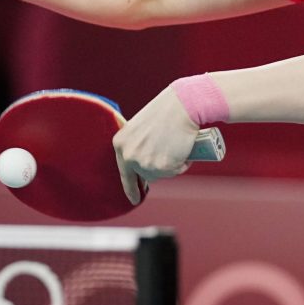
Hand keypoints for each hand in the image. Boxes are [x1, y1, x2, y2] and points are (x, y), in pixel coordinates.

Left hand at [113, 87, 199, 204]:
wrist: (182, 106)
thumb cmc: (166, 111)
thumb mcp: (141, 128)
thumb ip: (138, 145)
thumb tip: (144, 166)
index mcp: (120, 144)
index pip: (124, 172)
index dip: (131, 188)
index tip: (134, 199)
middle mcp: (128, 155)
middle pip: (145, 175)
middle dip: (158, 169)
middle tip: (169, 152)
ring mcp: (144, 162)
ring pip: (161, 174)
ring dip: (171, 165)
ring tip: (177, 145)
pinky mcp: (162, 166)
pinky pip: (175, 171)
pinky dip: (182, 164)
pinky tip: (183, 148)